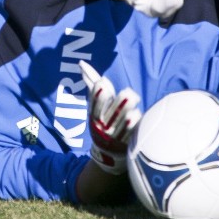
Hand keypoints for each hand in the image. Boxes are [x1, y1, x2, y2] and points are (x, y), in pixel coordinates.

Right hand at [79, 60, 141, 174]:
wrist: (107, 154)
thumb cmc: (103, 121)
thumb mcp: (94, 107)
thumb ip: (92, 87)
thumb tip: (82, 64)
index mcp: (95, 117)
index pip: (95, 105)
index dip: (98, 95)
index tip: (103, 83)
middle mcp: (104, 127)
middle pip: (112, 112)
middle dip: (119, 102)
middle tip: (127, 93)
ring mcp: (116, 136)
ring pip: (123, 121)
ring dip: (128, 111)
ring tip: (132, 102)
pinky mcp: (127, 142)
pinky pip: (132, 133)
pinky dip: (134, 124)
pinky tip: (136, 116)